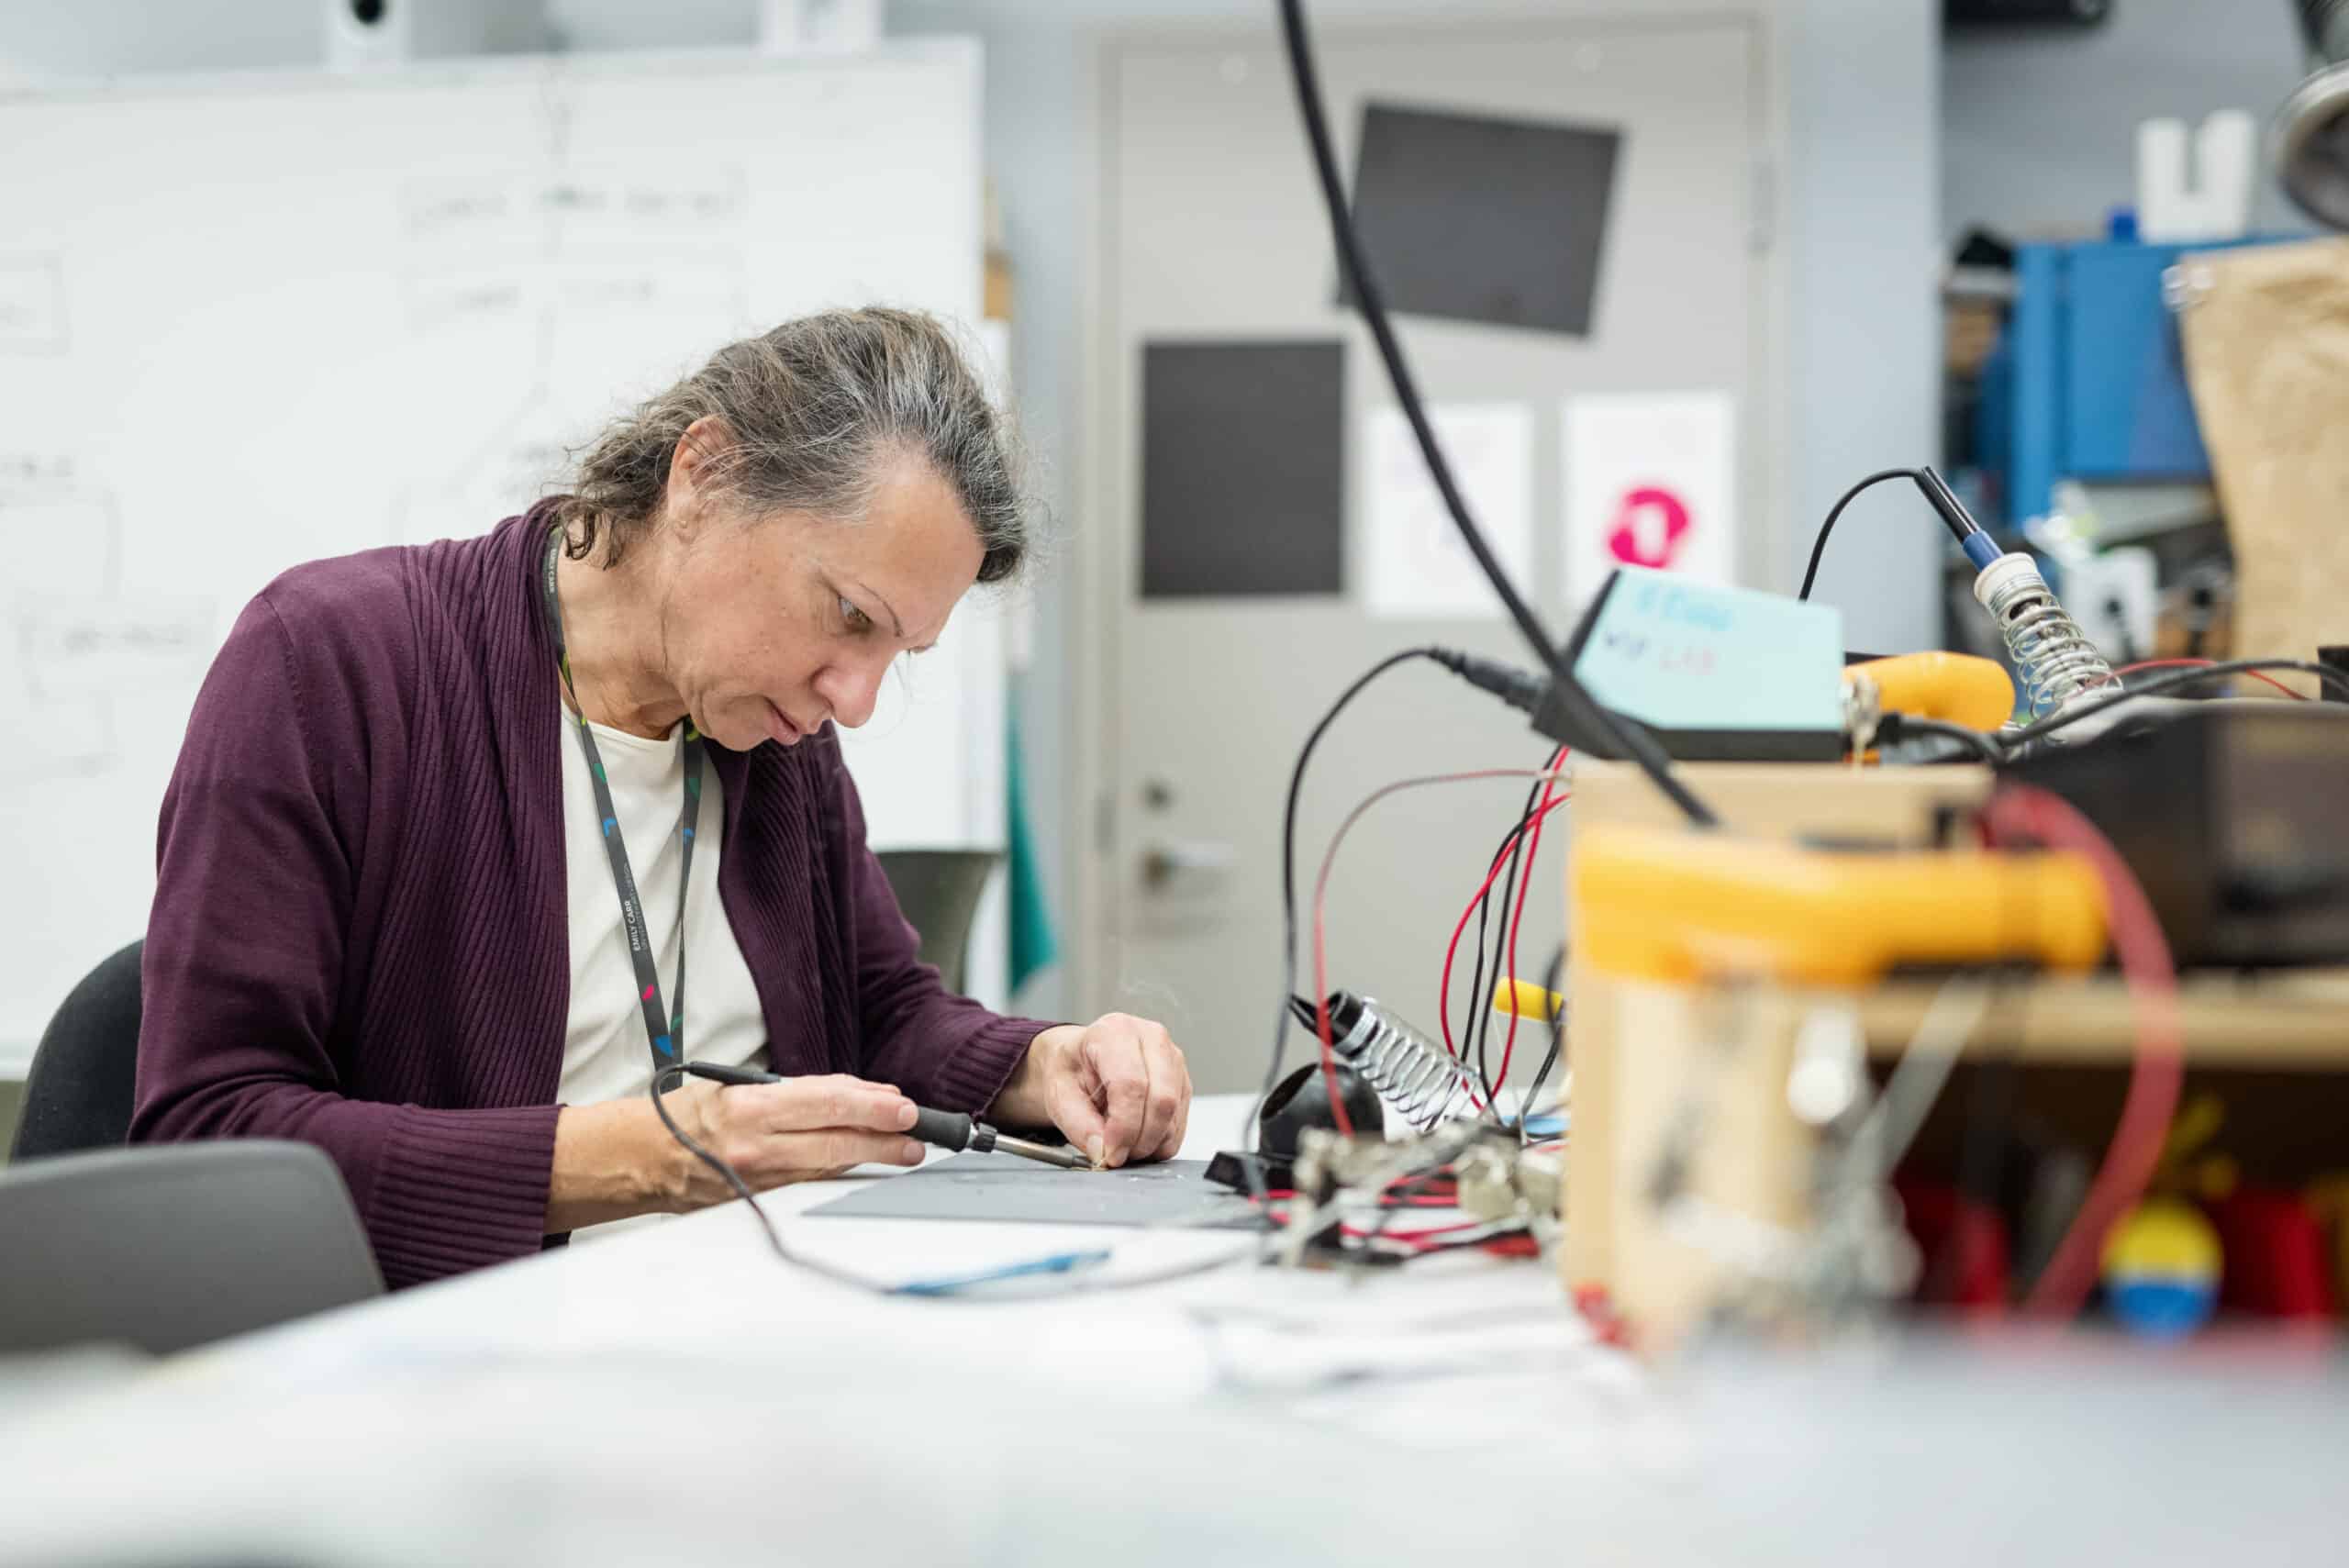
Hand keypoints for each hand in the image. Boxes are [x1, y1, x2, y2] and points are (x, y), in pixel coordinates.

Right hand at [660, 1072, 925, 1209]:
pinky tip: (862, 1167)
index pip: (826, 1103)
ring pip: (828, 1169)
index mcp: (750, 1108)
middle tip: (917, 1136)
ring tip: (903, 1152)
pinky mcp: (757, 1202)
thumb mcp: (740, 1087)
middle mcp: (756, 1146)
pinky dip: (838, 1174)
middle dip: (884, 1139)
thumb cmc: (687, 1114)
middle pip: (836, 1142)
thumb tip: (854, 1094)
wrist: (640, 1157)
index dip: (871, 1104)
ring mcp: (758, 1180)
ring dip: (871, 1159)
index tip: (902, 1106)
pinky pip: (808, 1185)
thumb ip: (797, 1093)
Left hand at [991, 1014, 1191, 1168]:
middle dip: (1140, 1140)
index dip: (1124, 1127)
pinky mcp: (1182, 1081)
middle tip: (1116, 1156)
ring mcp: (1172, 1058)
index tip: (1111, 1154)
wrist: (1081, 1061)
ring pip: (1174, 1115)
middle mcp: (1151, 1038)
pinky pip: (1180, 1124)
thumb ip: (1079, 1126)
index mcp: (1115, 1032)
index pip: (1131, 1085)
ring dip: (1149, 1143)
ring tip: (1121, 1142)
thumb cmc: (1072, 1071)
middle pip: (1162, 1100)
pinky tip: (1135, 1136)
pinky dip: (1159, 1141)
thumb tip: (1104, 1151)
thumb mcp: (1059, 1096)